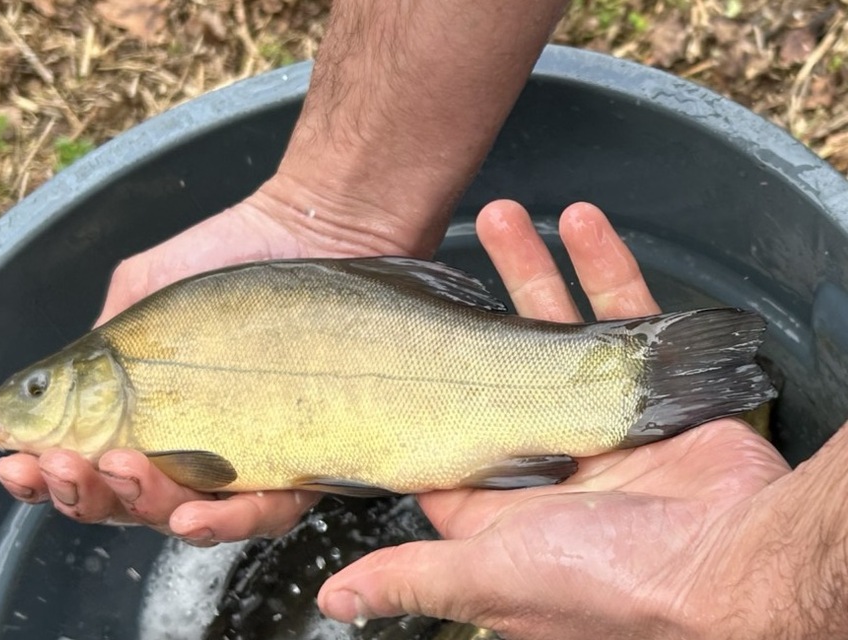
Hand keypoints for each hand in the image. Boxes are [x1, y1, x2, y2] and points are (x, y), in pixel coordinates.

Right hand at [0, 175, 429, 541]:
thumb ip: (96, 346)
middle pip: (130, 502)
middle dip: (86, 494)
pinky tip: (195, 510)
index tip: (15, 464)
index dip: (46, 475)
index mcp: (149, 414)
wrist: (317, 227)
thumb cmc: (230, 255)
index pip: (90, 463)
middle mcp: (195, 447)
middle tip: (65, 467)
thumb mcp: (142, 291)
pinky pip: (269, 512)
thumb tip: (39, 400)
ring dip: (146, 508)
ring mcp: (249, 459)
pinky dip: (229, 521)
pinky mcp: (304, 462)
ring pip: (190, 518)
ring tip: (125, 474)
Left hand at [317, 201, 792, 638]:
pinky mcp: (649, 395)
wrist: (730, 569)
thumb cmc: (607, 588)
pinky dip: (606, 269)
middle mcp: (547, 458)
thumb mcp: (490, 576)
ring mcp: (598, 421)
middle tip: (449, 243)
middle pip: (496, 362)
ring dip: (533, 270)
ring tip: (503, 217)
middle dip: (476, 303)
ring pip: (556, 330)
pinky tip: (583, 226)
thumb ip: (413, 576)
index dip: (416, 391)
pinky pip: (625, 319)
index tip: (387, 341)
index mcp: (501, 501)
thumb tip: (336, 602)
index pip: (444, 437)